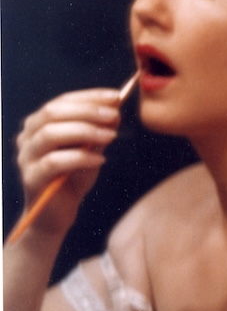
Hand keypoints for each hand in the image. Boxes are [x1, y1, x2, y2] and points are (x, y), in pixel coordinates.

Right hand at [12, 87, 128, 240]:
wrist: (57, 214)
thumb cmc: (73, 179)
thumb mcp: (90, 151)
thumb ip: (98, 132)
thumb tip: (115, 109)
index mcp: (38, 125)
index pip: (61, 102)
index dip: (89, 97)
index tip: (116, 96)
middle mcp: (27, 137)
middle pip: (52, 113)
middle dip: (87, 111)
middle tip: (114, 115)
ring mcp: (26, 157)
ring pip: (50, 134)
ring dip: (85, 131)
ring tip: (111, 136)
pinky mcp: (31, 178)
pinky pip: (54, 162)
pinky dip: (80, 157)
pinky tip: (100, 159)